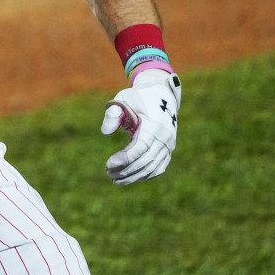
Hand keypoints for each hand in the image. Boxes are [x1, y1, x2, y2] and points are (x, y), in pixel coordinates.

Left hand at [100, 70, 181, 184]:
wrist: (161, 95)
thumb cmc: (138, 98)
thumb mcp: (123, 99)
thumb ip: (112, 114)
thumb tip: (105, 132)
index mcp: (154, 125)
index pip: (140, 147)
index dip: (124, 158)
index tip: (108, 164)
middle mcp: (164, 138)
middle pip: (145, 160)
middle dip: (126, 169)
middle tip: (108, 172)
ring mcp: (169, 145)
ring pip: (152, 167)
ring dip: (134, 176)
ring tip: (115, 179)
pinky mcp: (168, 150)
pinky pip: (158, 168)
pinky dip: (145, 175)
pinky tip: (130, 178)